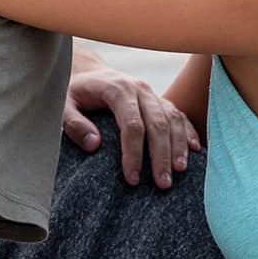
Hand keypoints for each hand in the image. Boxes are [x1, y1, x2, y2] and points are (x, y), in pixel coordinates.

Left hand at [64, 66, 200, 188]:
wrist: (87, 73)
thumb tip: (94, 145)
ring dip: (178, 146)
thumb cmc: (73, 93)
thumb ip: (74, 123)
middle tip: (163, 184)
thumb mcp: (63, 105)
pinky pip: (179, 115)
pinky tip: (195, 150)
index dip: (134, 153)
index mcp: (117, 89)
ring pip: (172, 119)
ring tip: (179, 172)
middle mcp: (139, 89)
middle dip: (161, 156)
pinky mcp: (159, 100)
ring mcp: (152, 93)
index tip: (133, 179)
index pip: (132, 125)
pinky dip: (188, 132)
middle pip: (158, 124)